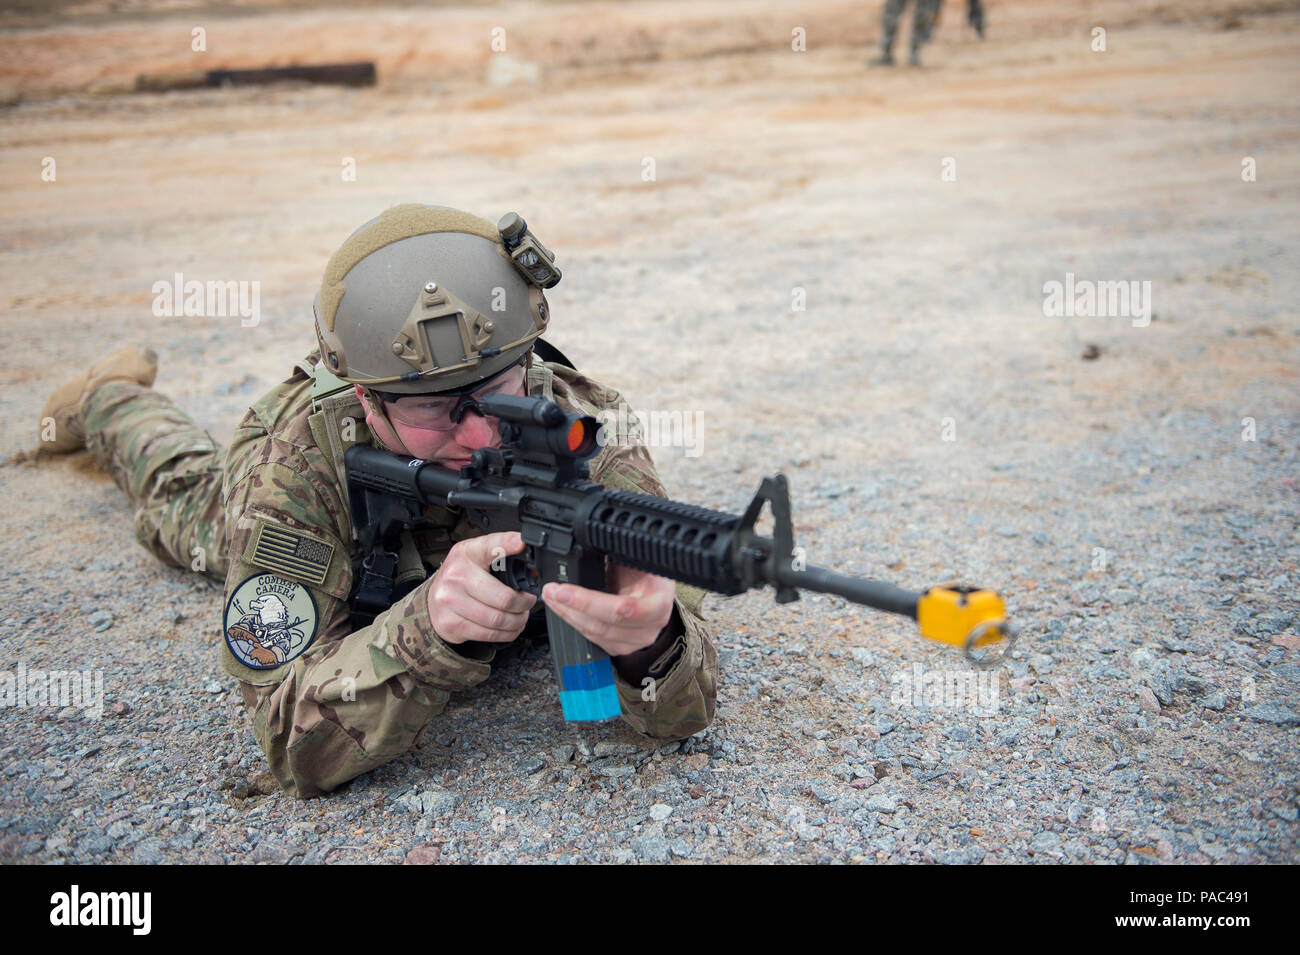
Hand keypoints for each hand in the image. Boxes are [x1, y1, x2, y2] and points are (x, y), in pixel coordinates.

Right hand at [426, 532, 537, 644]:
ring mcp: (451, 602)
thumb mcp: (476, 556)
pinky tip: (509, 628)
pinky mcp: (451, 624)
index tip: (522, 543)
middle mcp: (456, 576)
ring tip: (521, 617)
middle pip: (503, 597)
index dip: (507, 543)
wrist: (433, 600)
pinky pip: (488, 634)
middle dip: (524, 603)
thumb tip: (531, 562)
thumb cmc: (460, 577)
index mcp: (466, 553)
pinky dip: (506, 634)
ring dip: (517, 621)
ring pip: (497, 619)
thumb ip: (501, 554)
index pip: (490, 546)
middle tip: (528, 602)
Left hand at [542, 564, 674, 657]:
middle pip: (603, 624)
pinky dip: (574, 622)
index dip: (589, 602)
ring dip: (567, 614)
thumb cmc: (648, 573)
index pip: (623, 609)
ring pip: (594, 633)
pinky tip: (562, 608)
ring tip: (551, 596)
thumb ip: (617, 556)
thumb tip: (590, 541)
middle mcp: (649, 627)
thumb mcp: (638, 558)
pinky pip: (592, 639)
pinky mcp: (620, 647)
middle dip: (571, 606)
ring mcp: (635, 641)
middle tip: (550, 591)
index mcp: (659, 603)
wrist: (656, 591)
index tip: (563, 590)